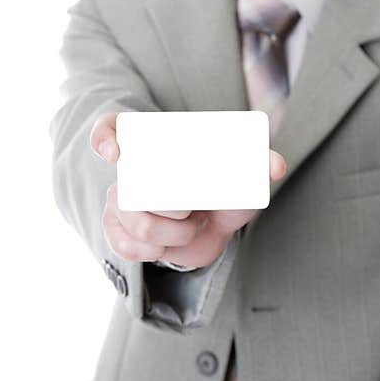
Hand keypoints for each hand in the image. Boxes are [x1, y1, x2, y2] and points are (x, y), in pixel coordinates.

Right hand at [90, 112, 285, 267]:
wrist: (214, 224)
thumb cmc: (223, 188)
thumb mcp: (243, 174)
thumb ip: (259, 164)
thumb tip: (276, 167)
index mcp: (152, 143)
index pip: (109, 129)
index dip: (104, 138)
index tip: (115, 154)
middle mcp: (130, 170)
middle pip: (132, 188)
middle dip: (173, 205)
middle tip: (195, 208)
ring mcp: (121, 202)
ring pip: (137, 222)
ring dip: (174, 232)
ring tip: (192, 227)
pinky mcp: (119, 231)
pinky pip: (125, 245)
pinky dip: (154, 251)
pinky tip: (167, 247)